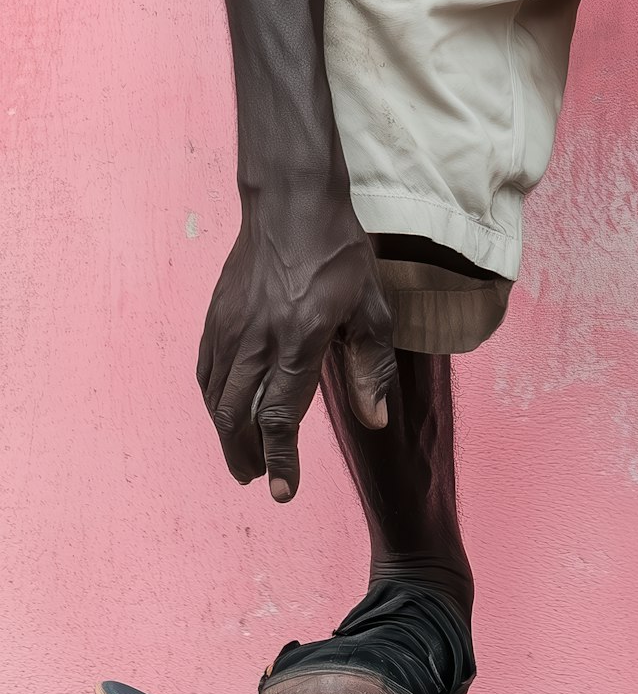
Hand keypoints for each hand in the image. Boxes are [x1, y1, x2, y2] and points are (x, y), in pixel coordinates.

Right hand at [197, 190, 394, 501]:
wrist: (291, 202)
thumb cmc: (338, 252)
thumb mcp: (371, 306)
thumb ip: (371, 367)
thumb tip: (375, 420)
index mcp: (300, 337)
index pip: (281, 414)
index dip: (281, 460)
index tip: (281, 491)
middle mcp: (258, 337)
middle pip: (237, 415)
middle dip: (246, 456)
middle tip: (257, 477)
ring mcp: (230, 326)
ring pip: (215, 398)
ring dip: (227, 434)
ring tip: (243, 454)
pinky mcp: (215, 316)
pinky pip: (205, 371)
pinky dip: (212, 401)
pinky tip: (224, 411)